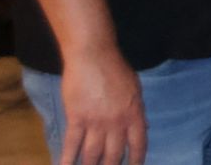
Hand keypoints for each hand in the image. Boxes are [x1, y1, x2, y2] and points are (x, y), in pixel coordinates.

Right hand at [58, 45, 145, 164]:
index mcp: (134, 113)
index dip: (136, 160)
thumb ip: (136, 111)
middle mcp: (117, 122)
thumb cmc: (116, 69)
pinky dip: (67, 160)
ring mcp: (96, 122)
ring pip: (93, 154)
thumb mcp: (135, 89)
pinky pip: (72, 145)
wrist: (93, 56)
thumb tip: (142, 128)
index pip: (138, 144)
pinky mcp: (76, 119)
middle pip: (114, 155)